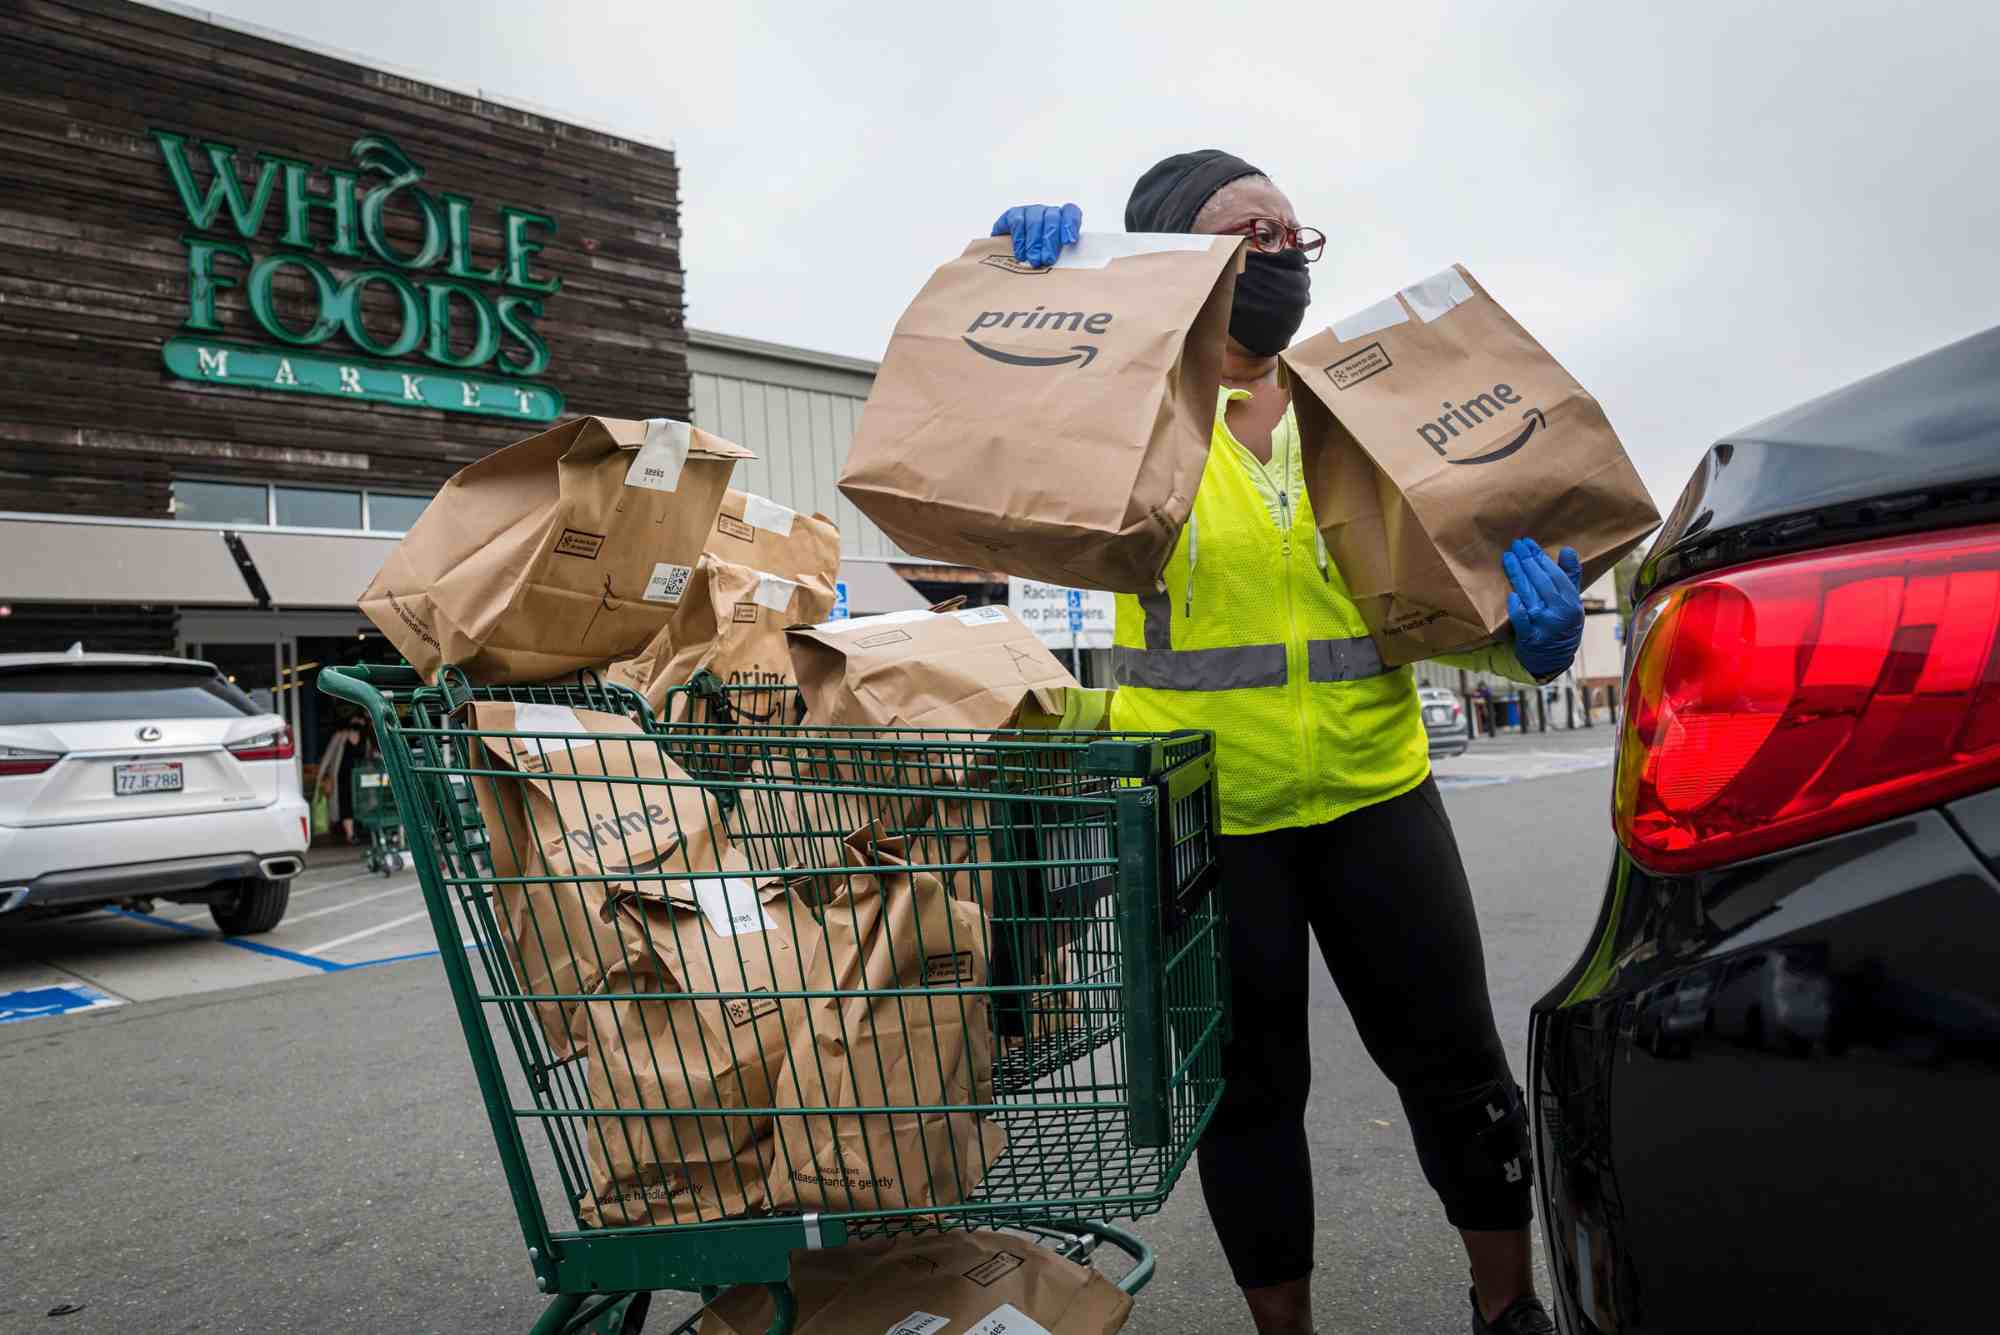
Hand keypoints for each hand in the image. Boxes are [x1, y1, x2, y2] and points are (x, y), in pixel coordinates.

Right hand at [990, 203, 1081, 266]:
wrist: (1009, 249)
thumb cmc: (1037, 254)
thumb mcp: (1051, 254)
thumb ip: (1060, 255)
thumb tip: (1065, 268)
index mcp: (1062, 218)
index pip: (1071, 212)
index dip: (1071, 224)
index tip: (1069, 241)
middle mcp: (1047, 212)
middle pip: (1052, 219)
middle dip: (1050, 242)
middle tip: (1047, 259)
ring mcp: (1031, 211)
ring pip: (1034, 221)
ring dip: (1034, 243)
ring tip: (1034, 260)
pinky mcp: (1014, 214)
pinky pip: (1017, 222)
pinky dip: (1019, 240)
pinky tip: (1021, 254)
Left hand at [1504, 538, 1583, 678]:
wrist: (1553, 658)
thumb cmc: (1562, 624)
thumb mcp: (1572, 602)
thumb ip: (1570, 576)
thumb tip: (1567, 550)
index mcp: (1571, 602)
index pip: (1555, 575)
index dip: (1541, 558)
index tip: (1529, 543)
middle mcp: (1559, 613)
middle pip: (1540, 582)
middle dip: (1527, 561)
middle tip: (1516, 545)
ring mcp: (1544, 625)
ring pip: (1529, 596)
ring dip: (1517, 575)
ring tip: (1508, 557)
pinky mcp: (1529, 637)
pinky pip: (1522, 620)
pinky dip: (1517, 608)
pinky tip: (1511, 595)